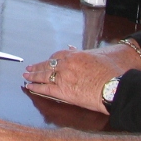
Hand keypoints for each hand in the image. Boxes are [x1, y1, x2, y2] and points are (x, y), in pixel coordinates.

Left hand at [22, 44, 140, 111]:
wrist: (115, 87)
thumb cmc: (112, 73)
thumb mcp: (98, 57)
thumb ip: (84, 54)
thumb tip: (73, 48)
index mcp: (75, 56)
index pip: (58, 56)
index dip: (50, 59)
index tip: (46, 61)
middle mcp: (67, 65)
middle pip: (48, 65)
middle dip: (38, 66)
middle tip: (30, 67)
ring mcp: (64, 78)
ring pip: (44, 76)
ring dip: (33, 75)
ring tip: (26, 75)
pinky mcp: (64, 91)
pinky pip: (46, 89)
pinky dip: (37, 87)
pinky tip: (30, 86)